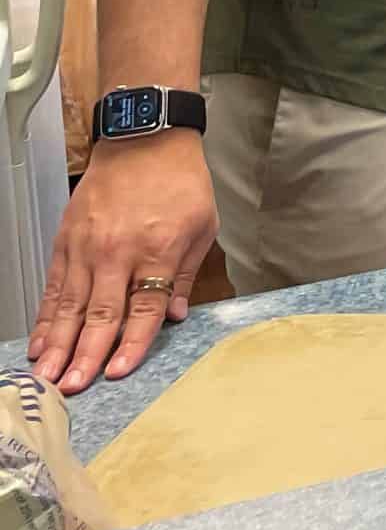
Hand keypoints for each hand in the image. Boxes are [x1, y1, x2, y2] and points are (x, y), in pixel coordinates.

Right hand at [30, 135, 217, 393]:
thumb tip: (173, 317)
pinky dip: (46, 317)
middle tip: (73, 388)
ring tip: (48, 377)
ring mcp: (87, 247)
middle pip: (101, 314)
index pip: (143, 309)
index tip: (118, 373)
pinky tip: (39, 342)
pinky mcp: (66, 240)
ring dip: (58, 344)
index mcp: (157, 250)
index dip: (131, 344)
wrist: (145, 140)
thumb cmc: (180, 182)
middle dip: (86, 355)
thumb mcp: (203, 225)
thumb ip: (184, 275)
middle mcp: (118, 252)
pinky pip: (54, 286)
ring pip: (70, 306)